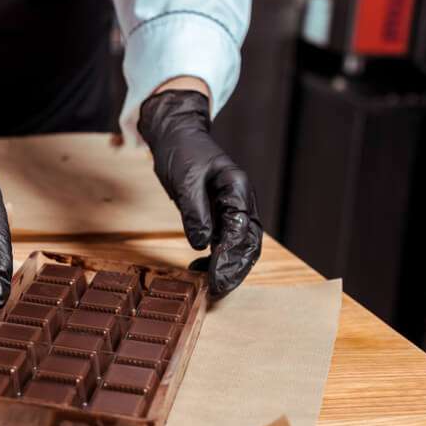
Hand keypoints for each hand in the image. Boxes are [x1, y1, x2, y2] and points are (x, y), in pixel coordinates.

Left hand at [138, 89, 261, 296]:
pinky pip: (225, 240)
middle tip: (217, 290)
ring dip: (228, 266)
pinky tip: (200, 267)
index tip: (216, 279)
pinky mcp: (219, 214)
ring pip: (239, 245)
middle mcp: (240, 200)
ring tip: (209, 284)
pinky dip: (216, 257)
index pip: (241, 231)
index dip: (230, 259)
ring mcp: (232, 208)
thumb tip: (203, 242)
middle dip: (235, 269)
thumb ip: (195, 212)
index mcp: (237, 189)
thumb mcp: (185, 181)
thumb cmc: (183, 152)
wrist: (177, 136)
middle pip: (248, 243)